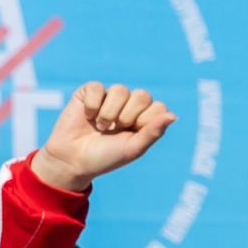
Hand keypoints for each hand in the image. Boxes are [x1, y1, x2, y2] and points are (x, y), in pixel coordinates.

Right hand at [29, 83, 175, 193]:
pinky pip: (98, 87)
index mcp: (143, 119)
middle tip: (116, 129)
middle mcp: (128, 106)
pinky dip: (93, 104)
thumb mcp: (133, 148)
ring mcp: (108, 98)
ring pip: (120, 90)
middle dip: (129, 116)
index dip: (146, 120)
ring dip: (110, 112)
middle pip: (142, 95)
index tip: (132, 134)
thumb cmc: (106, 157)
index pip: (158, 107)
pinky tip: (88, 116)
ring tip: (101, 126)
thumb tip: (173, 116)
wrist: (73, 160)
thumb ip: (153, 131)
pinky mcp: (88, 93)